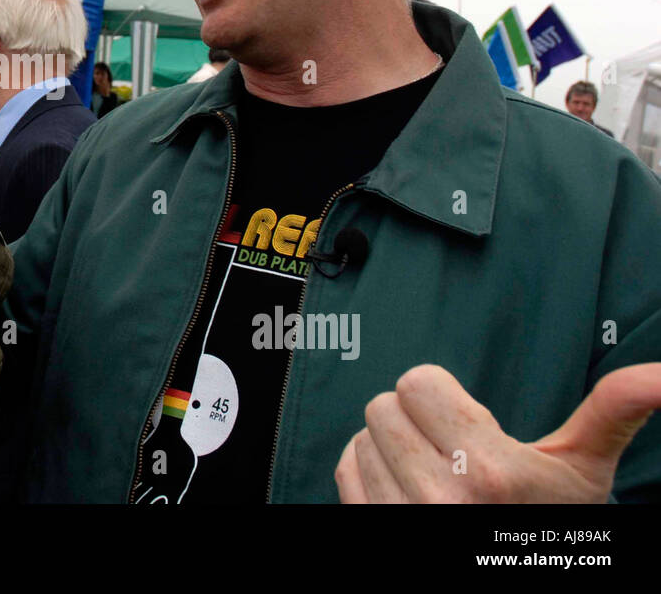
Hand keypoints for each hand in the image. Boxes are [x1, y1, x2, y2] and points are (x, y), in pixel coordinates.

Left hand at [335, 362, 660, 502]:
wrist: (527, 575)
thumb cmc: (555, 523)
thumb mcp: (583, 468)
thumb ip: (612, 411)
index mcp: (489, 471)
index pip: (416, 383)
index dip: (442, 396)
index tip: (470, 422)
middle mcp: (438, 498)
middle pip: (384, 405)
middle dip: (417, 418)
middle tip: (454, 447)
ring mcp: (400, 520)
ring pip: (363, 436)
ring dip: (394, 446)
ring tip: (438, 471)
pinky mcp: (374, 532)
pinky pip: (345, 469)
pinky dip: (371, 470)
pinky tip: (409, 485)